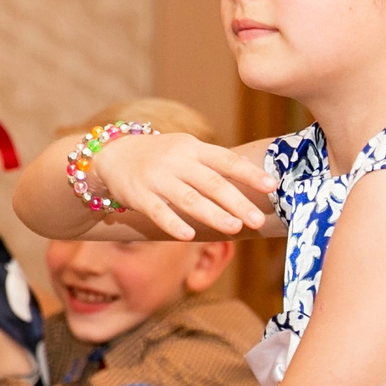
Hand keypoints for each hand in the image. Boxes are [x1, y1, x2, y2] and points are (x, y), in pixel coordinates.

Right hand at [98, 131, 276, 239]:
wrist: (113, 155)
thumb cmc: (161, 156)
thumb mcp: (189, 150)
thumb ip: (217, 160)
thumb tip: (251, 167)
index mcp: (194, 149)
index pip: (227, 161)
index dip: (250, 174)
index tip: (272, 186)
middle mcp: (178, 161)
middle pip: (212, 183)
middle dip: (237, 201)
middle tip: (257, 219)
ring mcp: (157, 178)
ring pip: (188, 198)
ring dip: (213, 213)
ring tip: (234, 227)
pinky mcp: (139, 195)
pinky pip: (157, 211)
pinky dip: (173, 223)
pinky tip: (188, 235)